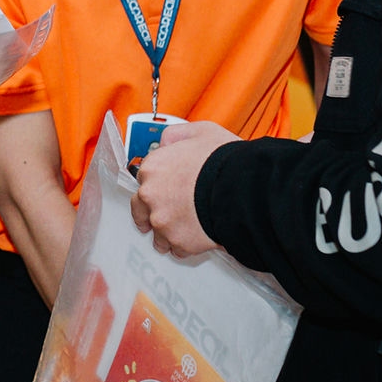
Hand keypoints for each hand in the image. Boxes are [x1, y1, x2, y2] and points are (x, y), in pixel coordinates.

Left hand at [131, 120, 237, 257]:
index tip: (160, 189)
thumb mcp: (200, 132)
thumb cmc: (225, 161)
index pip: (143, 179)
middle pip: (140, 211)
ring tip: (185, 230)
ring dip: (168, 233)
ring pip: (158, 235)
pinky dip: (185, 246)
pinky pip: (177, 249)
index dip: (155, 184)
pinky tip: (196, 237)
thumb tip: (166, 142)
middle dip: (149, 215)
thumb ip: (176, 136)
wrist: (241, 189)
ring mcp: (162, 221)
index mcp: (152, 168)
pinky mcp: (178, 242)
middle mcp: (150, 196)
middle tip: (160, 217)